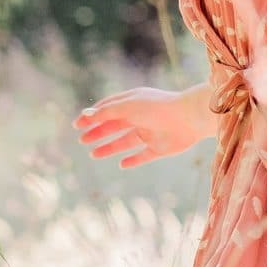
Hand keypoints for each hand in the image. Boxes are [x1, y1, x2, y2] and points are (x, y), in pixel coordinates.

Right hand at [73, 86, 204, 169]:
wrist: (188, 118)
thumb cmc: (156, 107)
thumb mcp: (127, 107)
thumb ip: (106, 112)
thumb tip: (85, 114)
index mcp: (133, 102)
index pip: (109, 108)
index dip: (92, 116)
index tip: (77, 125)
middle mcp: (141, 117)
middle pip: (115, 126)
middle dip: (98, 132)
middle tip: (82, 140)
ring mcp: (150, 133)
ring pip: (125, 141)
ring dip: (109, 147)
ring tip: (93, 154)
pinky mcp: (160, 148)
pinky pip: (143, 155)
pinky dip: (133, 160)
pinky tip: (121, 164)